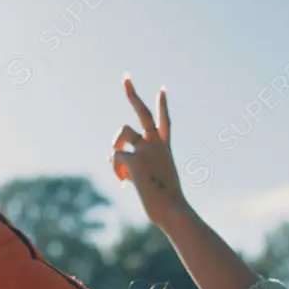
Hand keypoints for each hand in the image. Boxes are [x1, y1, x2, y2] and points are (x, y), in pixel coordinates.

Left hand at [111, 77, 189, 227]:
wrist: (173, 211)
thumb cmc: (165, 201)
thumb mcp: (151, 178)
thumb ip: (136, 164)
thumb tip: (115, 161)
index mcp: (165, 148)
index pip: (164, 121)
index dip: (162, 106)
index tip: (162, 89)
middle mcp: (157, 144)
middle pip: (142, 113)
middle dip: (133, 94)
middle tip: (126, 77)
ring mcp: (146, 149)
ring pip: (121, 135)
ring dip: (115, 148)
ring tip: (123, 170)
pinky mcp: (135, 159)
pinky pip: (115, 158)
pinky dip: (117, 170)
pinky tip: (126, 182)